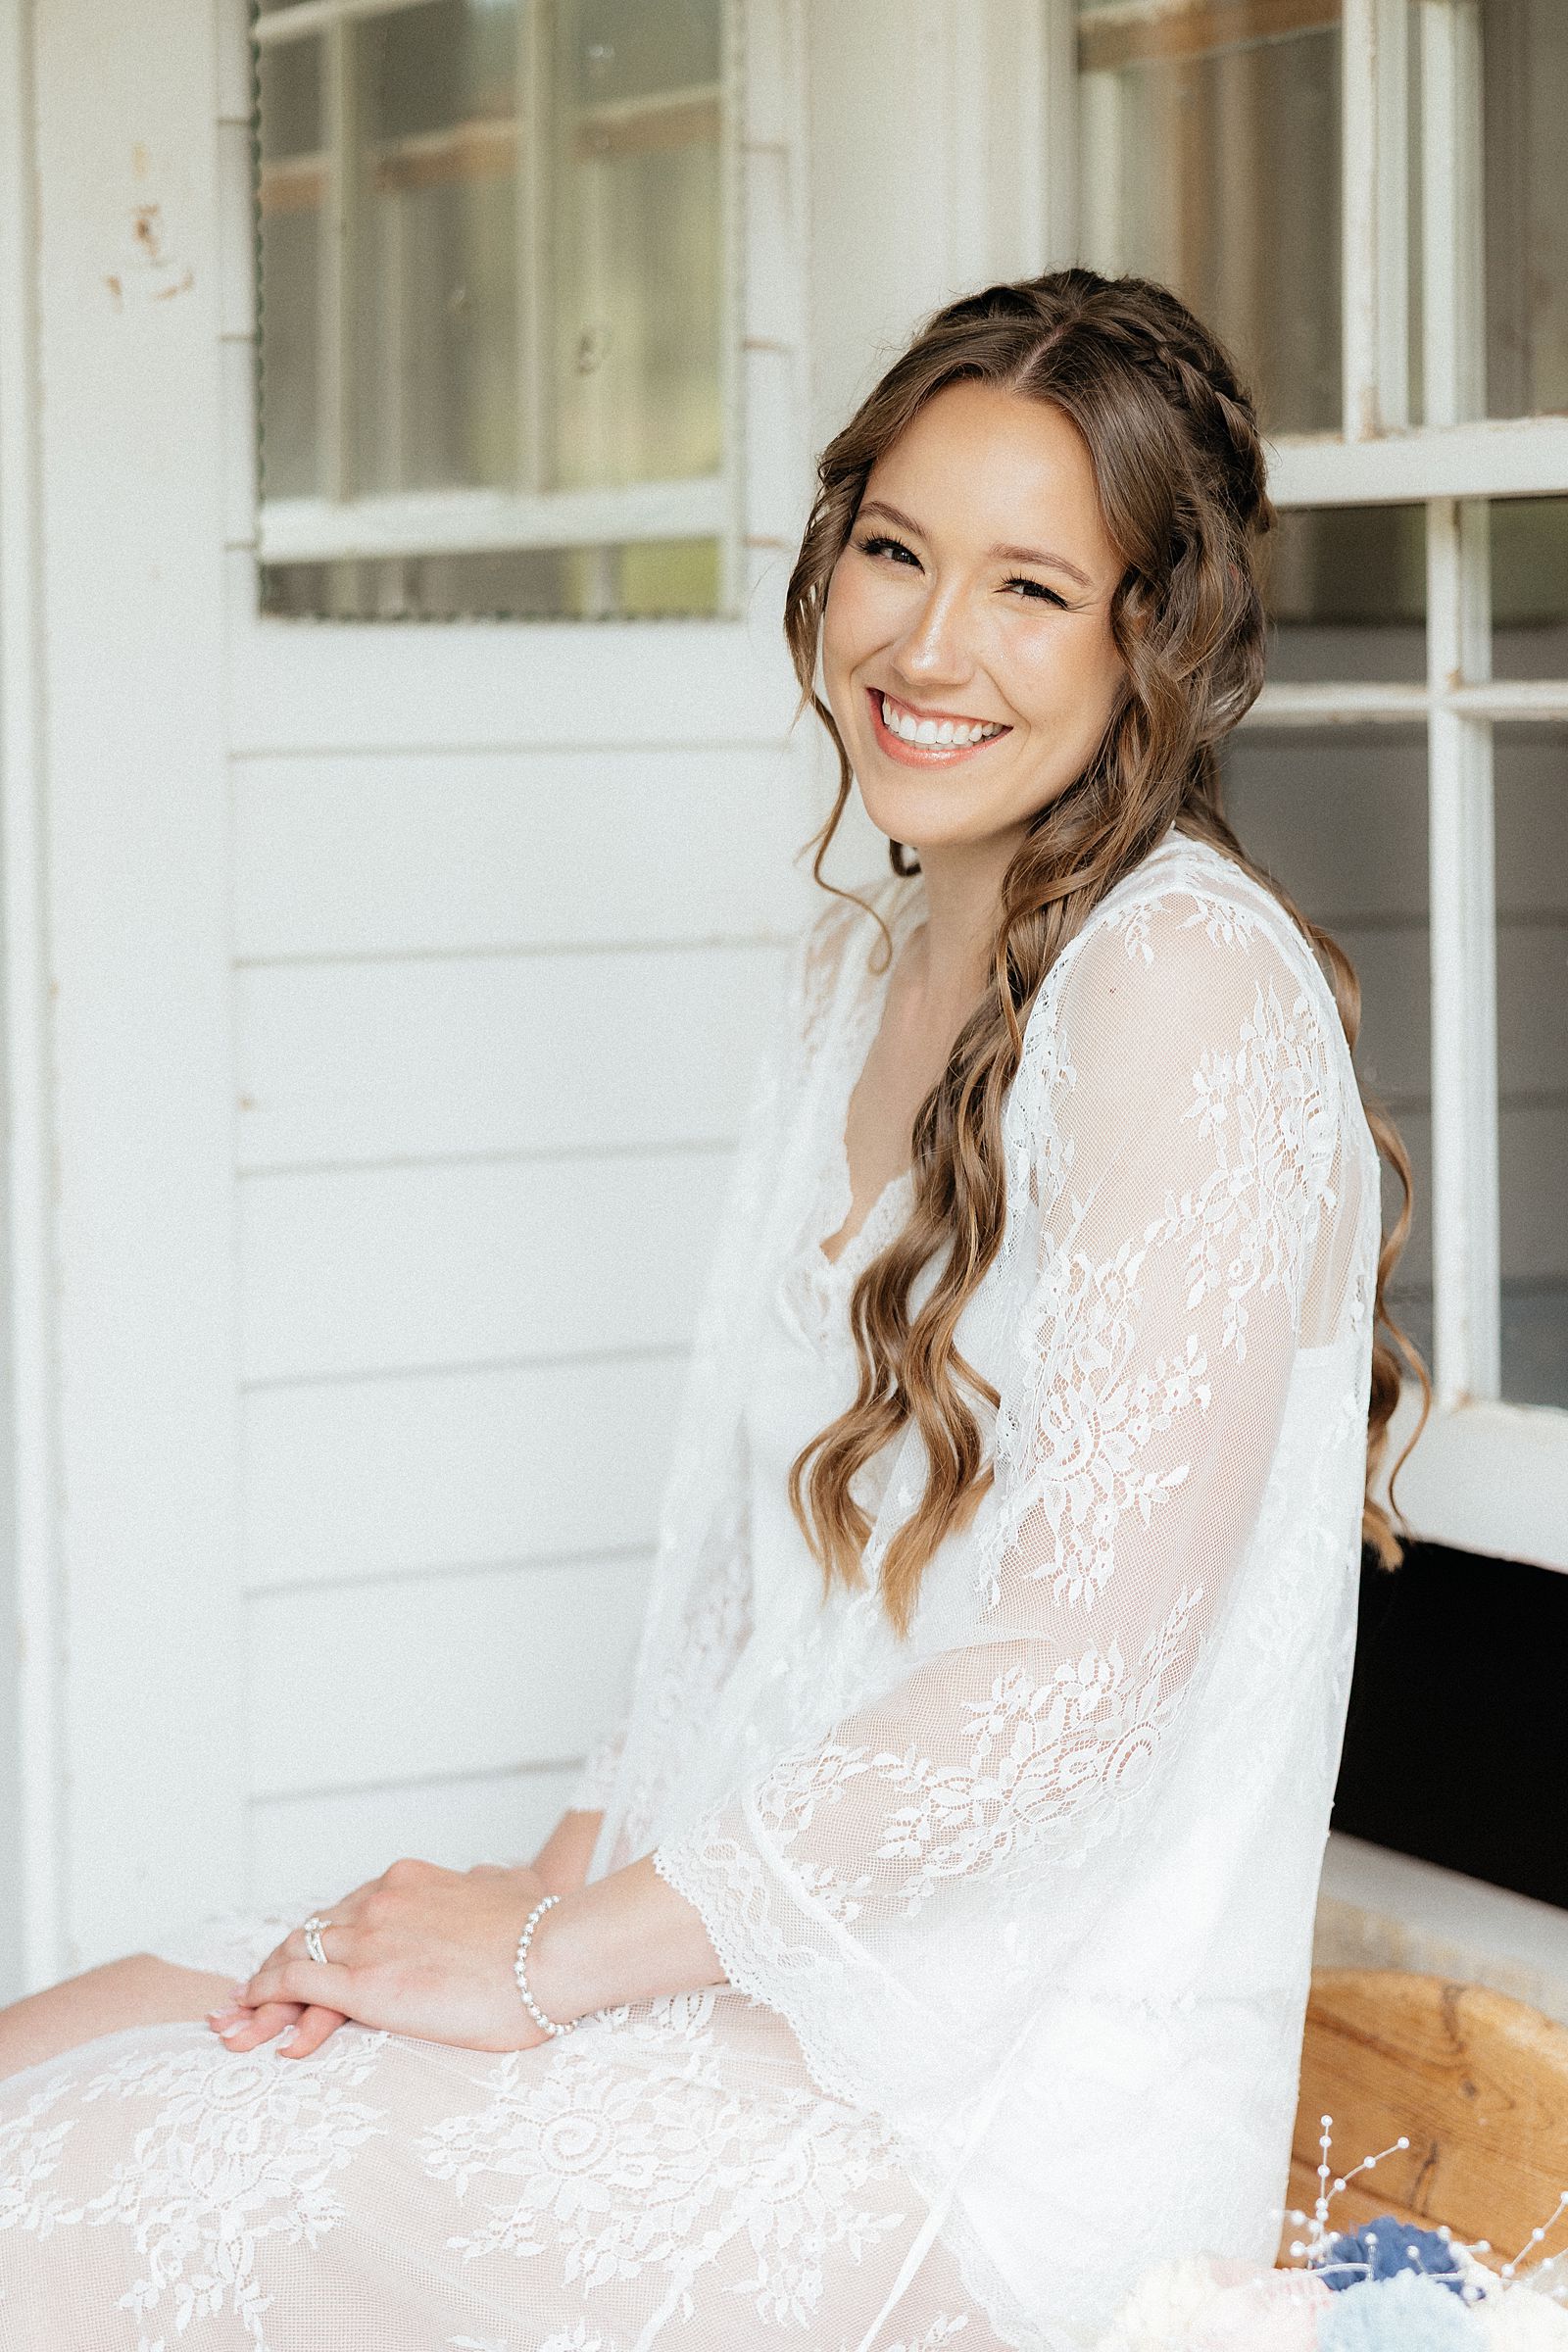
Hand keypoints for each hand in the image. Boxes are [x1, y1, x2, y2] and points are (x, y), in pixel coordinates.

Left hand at [206, 1858, 557, 2061]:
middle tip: (248, 1996)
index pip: (345, 1910)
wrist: (552, 1954)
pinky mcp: (365, 1983)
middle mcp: (380, 1900)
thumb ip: (489, 1883)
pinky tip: (251, 2015)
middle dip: (275, 1965)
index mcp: (409, 1879)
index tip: (302, 1960)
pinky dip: (265, 1996)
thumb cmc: (543, 1930)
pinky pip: (294, 1983)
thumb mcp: (514, 1887)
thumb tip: (491, 1878)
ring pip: (292, 1956)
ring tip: (237, 2017)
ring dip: (259, 1988)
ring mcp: (369, 1938)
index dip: (318, 1939)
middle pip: (311, 1932)